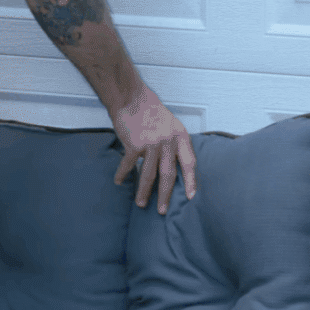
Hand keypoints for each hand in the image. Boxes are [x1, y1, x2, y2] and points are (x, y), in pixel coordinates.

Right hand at [111, 87, 196, 213]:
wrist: (132, 98)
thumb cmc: (151, 112)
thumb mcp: (170, 126)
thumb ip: (173, 146)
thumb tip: (173, 168)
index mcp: (180, 137)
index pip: (189, 163)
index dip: (191, 181)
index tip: (191, 197)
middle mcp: (168, 142)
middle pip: (168, 174)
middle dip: (165, 195)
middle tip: (162, 210)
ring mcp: (151, 144)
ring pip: (148, 174)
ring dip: (143, 191)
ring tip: (141, 204)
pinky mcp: (135, 145)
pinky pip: (129, 165)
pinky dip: (122, 174)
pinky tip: (119, 181)